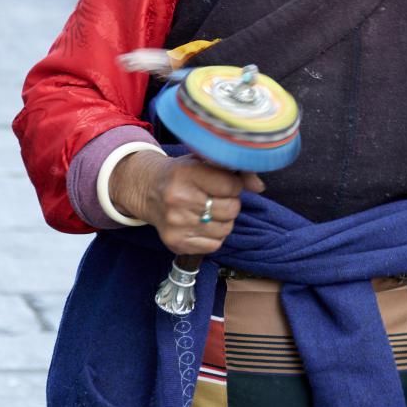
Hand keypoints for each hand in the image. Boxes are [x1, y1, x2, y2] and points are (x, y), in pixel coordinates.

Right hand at [109, 150, 263, 254]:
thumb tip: (260, 187)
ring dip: (223, 221)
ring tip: (208, 210)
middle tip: (216, 198)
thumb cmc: (181, 174)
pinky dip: (214, 236)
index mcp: (186, 173)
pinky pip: (214, 245)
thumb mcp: (203, 161)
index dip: (234, 185)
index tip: (224, 183)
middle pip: (231, 210)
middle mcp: (179, 199)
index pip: (232, 186)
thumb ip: (234, 170)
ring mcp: (177, 224)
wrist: (146, 190)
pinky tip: (202, 224)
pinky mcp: (176, 243)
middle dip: (230, 203)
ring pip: (226, 229)